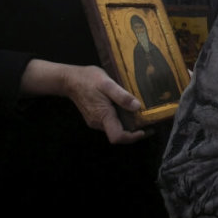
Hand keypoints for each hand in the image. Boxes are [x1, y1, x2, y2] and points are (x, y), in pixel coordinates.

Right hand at [20, 59, 145, 144]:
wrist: (70, 79)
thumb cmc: (88, 79)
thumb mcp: (107, 83)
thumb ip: (122, 96)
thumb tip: (137, 107)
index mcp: (103, 116)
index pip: (118, 137)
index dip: (132, 137)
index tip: (145, 130)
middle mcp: (98, 123)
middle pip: (118, 135)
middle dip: (134, 131)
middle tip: (148, 122)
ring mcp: (95, 121)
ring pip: (114, 129)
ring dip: (127, 126)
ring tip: (141, 115)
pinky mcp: (94, 117)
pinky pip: (110, 123)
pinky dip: (120, 120)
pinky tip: (127, 110)